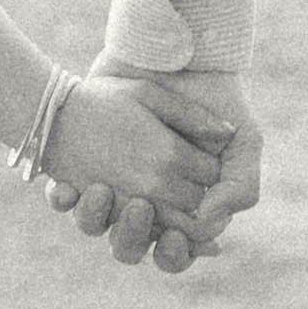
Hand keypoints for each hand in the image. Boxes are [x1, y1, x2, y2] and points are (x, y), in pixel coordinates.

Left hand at [43, 71, 236, 270]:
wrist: (178, 54)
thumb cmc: (215, 101)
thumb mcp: (244, 140)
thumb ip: (240, 186)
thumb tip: (207, 221)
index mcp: (181, 210)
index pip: (175, 254)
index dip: (175, 254)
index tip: (175, 237)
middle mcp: (143, 204)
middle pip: (129, 248)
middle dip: (132, 238)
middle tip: (140, 208)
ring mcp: (110, 187)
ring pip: (93, 227)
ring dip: (95, 219)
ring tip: (102, 191)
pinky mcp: (81, 165)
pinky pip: (62, 199)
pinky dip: (63, 199)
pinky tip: (68, 187)